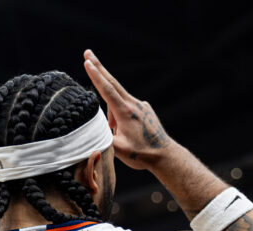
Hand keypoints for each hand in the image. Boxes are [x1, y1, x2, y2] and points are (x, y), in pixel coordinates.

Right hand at [83, 49, 171, 170]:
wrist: (165, 155)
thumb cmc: (142, 154)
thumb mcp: (118, 150)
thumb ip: (103, 138)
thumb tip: (92, 129)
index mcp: (125, 112)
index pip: (107, 89)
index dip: (95, 75)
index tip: (87, 61)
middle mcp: (134, 104)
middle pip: (112, 83)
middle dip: (99, 68)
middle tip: (87, 52)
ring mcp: (141, 106)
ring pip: (118, 100)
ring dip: (110, 111)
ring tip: (114, 132)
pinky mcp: (145, 110)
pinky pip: (127, 107)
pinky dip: (120, 114)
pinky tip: (124, 130)